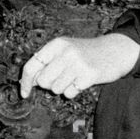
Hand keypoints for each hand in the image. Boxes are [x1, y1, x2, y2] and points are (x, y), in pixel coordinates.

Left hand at [20, 33, 139, 99]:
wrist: (115, 50)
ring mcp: (78, 63)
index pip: (32, 66)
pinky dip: (74, 91)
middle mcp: (66, 52)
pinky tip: (82, 81)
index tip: (24, 94)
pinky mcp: (89, 75)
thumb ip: (47, 63)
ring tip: (74, 77)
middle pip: (43, 81)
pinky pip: (70, 93)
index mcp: (56, 44)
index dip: (25, 82)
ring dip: (63, 88)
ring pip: (56, 89)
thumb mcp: (65, 50)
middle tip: (62, 77)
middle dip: (49, 84)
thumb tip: (30, 82)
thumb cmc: (85, 53)